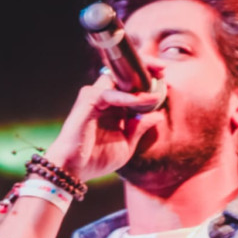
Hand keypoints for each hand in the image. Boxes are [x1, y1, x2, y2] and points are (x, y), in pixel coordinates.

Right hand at [45, 71, 166, 182]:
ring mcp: (95, 96)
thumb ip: (140, 128)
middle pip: (124, 73)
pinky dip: (129, 98)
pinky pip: (111, 94)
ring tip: (157, 88)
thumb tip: (159, 114)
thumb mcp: (127, 144)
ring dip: (139, 83)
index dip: (146, 77)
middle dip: (144, 67)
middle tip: (162, 69)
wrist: (74, 170)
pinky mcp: (88, 101)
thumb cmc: (96, 159)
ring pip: (118, 79)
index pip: (130, 83)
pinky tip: (144, 101)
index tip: (163, 76)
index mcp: (114, 106)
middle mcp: (104, 97)